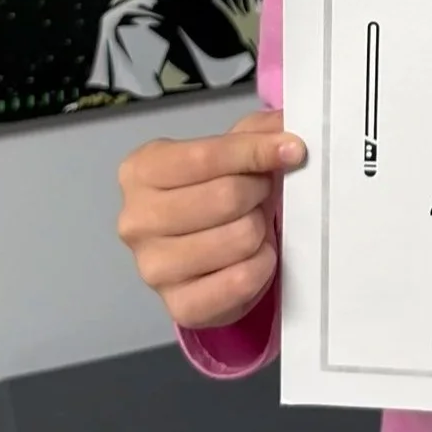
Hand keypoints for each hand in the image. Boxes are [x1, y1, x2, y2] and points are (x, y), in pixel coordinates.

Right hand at [116, 109, 305, 328]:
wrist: (204, 256)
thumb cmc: (212, 193)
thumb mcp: (230, 151)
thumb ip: (257, 131)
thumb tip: (288, 126)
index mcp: (141, 171)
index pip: (206, 155)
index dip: (257, 150)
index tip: (294, 149)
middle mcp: (137, 220)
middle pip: (226, 197)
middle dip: (258, 192)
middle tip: (261, 195)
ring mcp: (153, 267)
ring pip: (239, 239)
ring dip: (260, 230)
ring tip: (252, 225)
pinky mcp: (180, 305)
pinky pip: (241, 281)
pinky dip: (261, 266)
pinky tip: (255, 257)